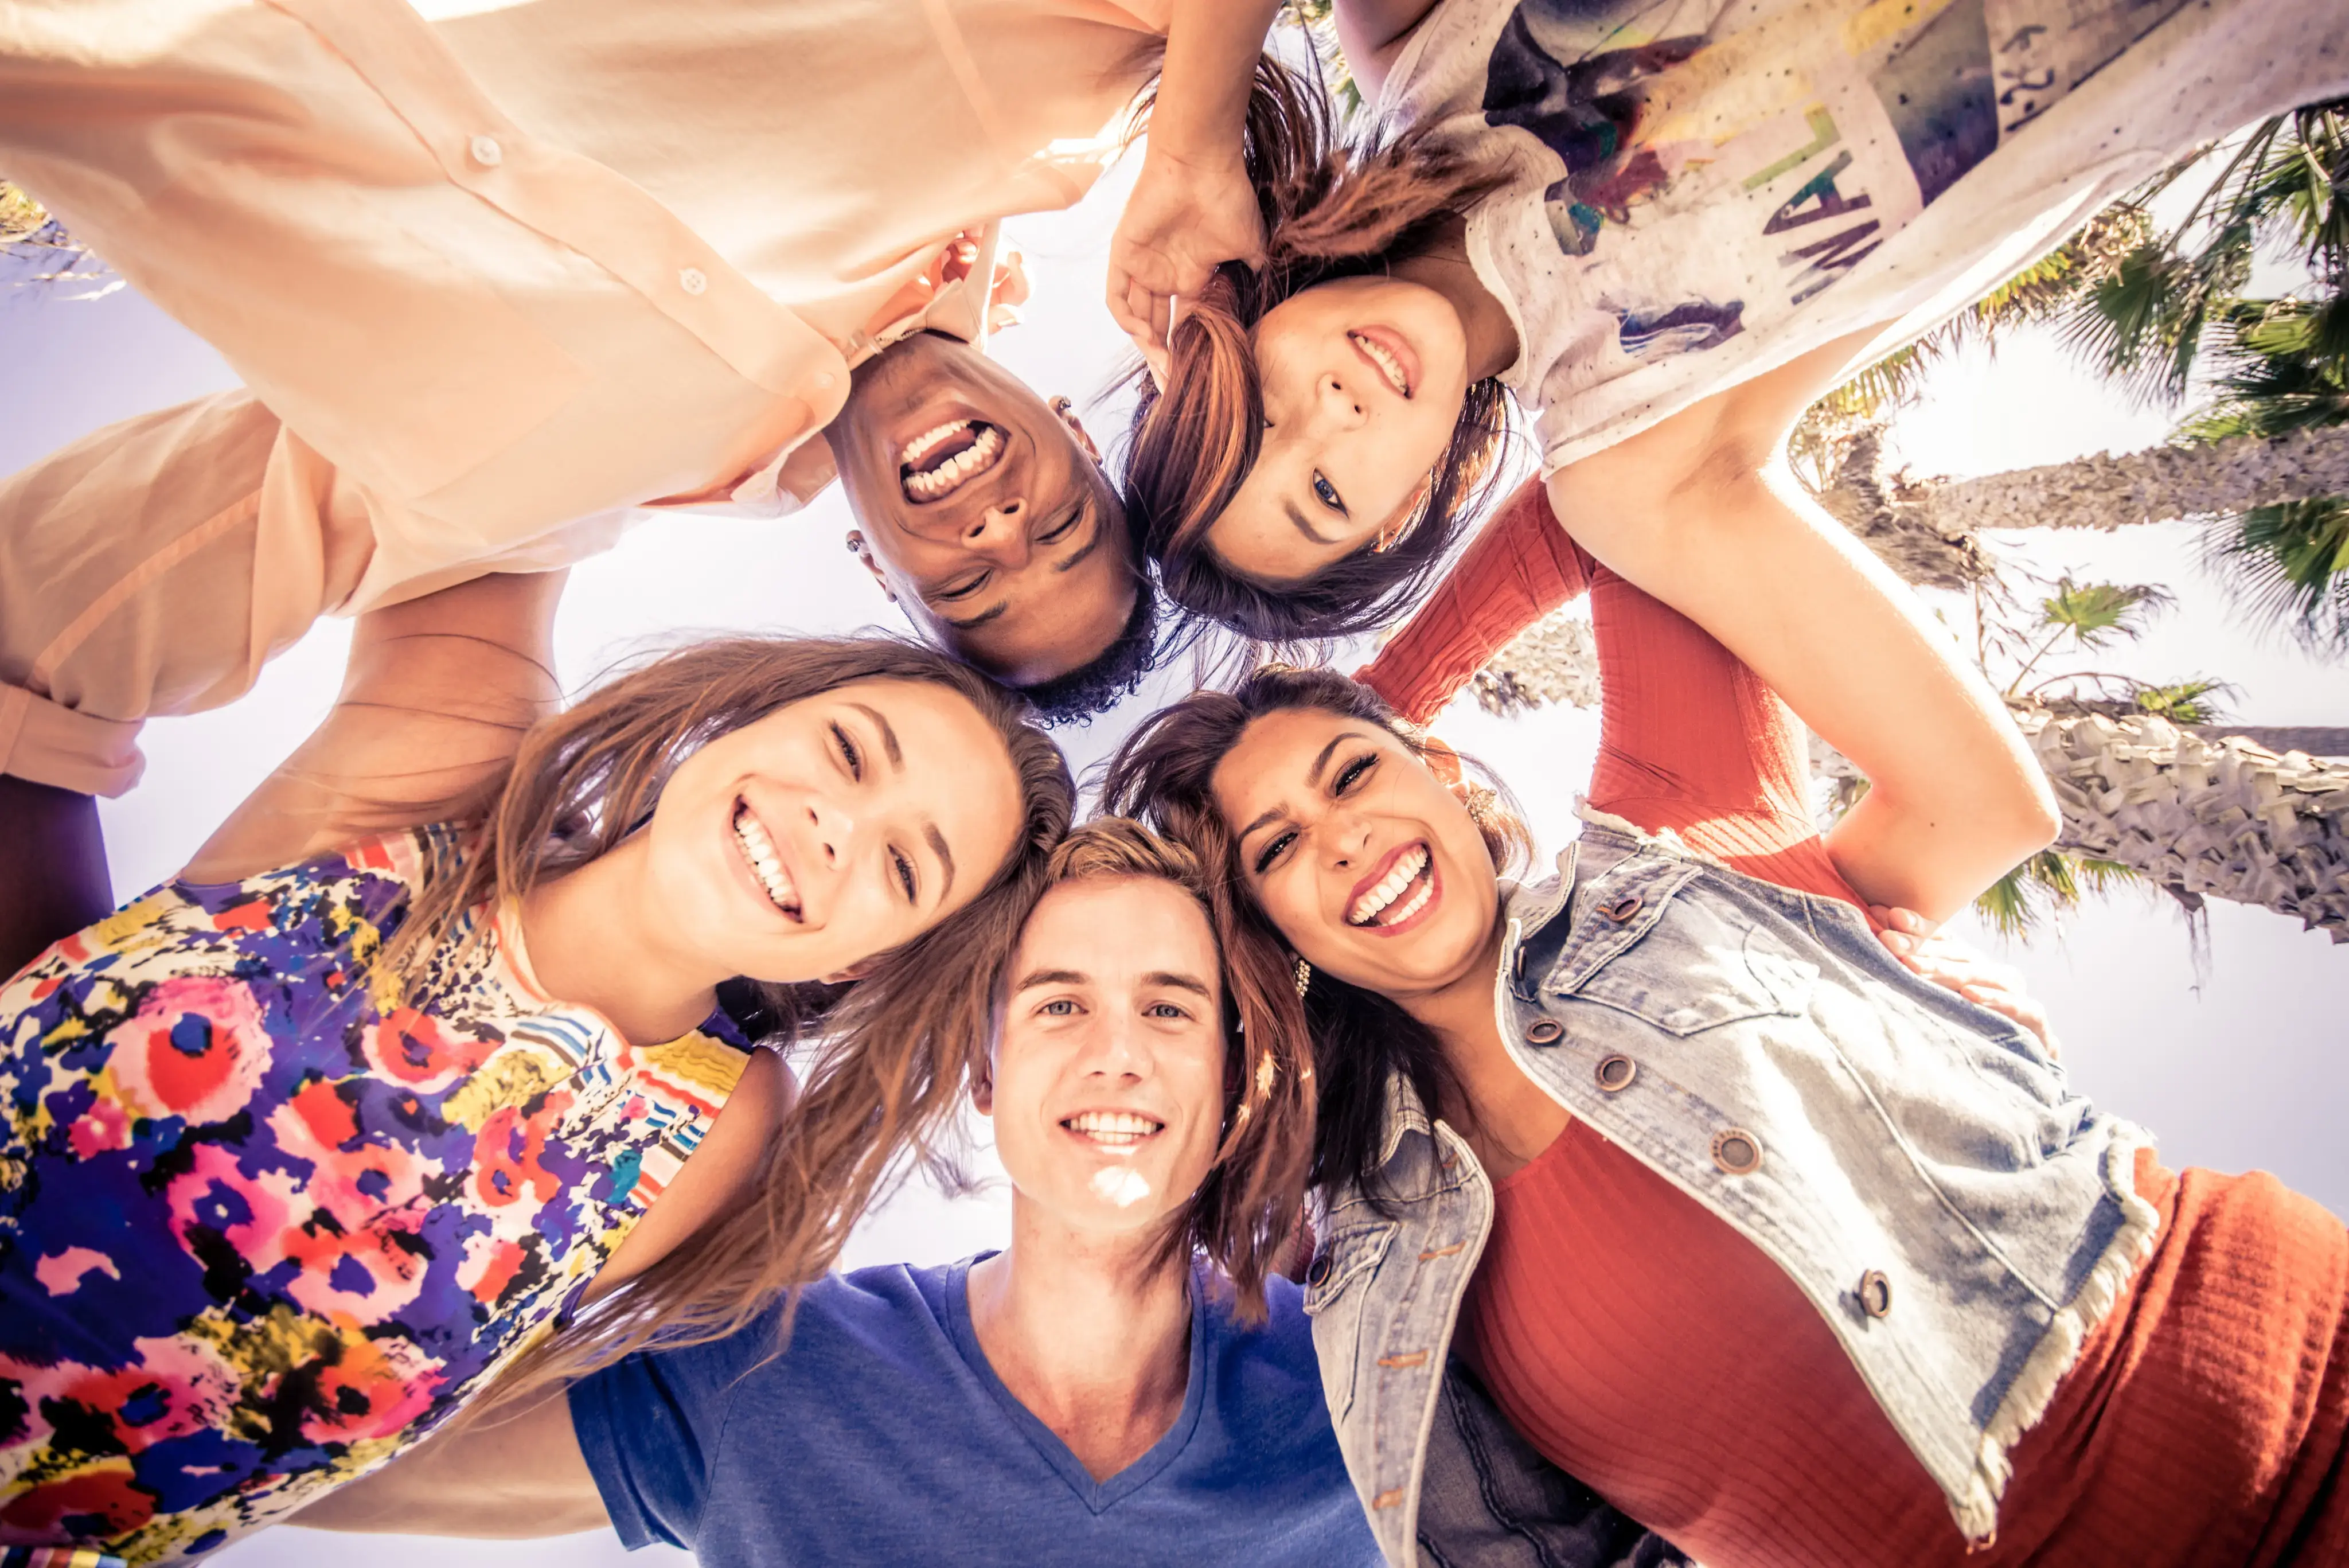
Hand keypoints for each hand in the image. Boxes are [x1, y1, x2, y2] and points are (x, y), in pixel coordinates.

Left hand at [1107, 146, 1263, 371]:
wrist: (1202, 163)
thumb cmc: (1228, 198)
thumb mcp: (1250, 245)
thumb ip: (1253, 275)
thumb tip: (1267, 302)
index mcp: (1191, 275)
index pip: (1186, 322)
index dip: (1191, 350)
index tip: (1201, 378)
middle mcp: (1165, 275)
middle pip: (1159, 328)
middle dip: (1165, 359)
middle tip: (1176, 387)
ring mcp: (1143, 266)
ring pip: (1137, 318)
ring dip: (1147, 346)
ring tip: (1165, 369)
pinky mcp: (1124, 255)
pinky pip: (1118, 297)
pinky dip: (1128, 319)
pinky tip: (1146, 335)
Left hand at [1871, 906, 2060, 1057]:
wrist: (2024, 1058)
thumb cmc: (1971, 1023)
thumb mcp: (1938, 993)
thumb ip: (1913, 960)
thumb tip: (1876, 919)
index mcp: (1970, 961)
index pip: (1942, 937)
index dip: (1916, 926)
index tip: (1886, 915)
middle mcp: (1991, 971)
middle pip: (1954, 954)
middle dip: (1918, 947)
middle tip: (1888, 941)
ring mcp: (2014, 992)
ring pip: (1977, 975)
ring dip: (1945, 969)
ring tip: (1913, 966)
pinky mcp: (2034, 1018)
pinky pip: (2015, 1006)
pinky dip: (1993, 1000)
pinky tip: (1968, 995)